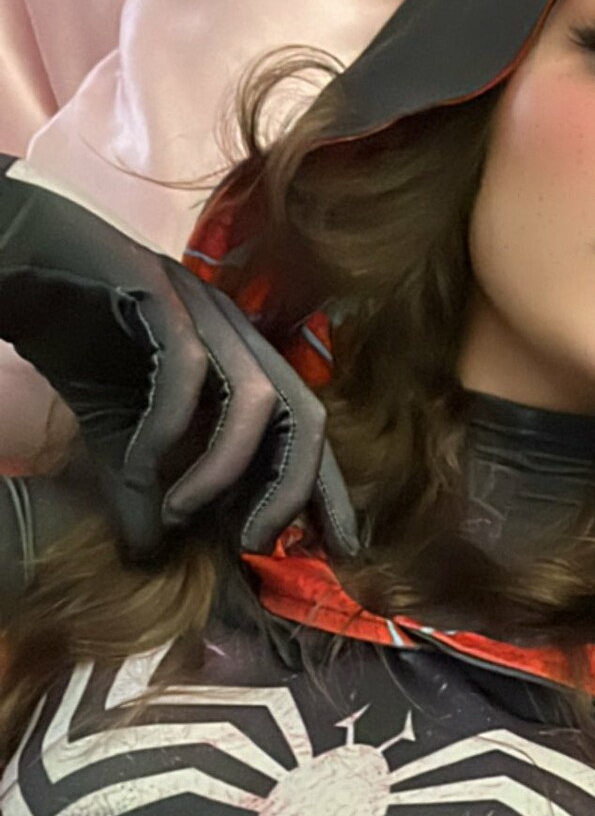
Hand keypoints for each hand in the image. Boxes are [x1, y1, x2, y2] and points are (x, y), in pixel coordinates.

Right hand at [0, 162, 358, 560]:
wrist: (15, 263)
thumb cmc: (73, 341)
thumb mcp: (115, 434)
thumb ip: (142, 487)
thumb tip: (150, 553)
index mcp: (242, 359)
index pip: (307, 431)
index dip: (328, 491)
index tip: (341, 550)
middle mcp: (235, 328)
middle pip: (305, 414)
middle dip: (293, 488)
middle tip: (258, 544)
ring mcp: (201, 303)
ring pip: (256, 396)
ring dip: (225, 470)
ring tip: (180, 515)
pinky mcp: (156, 285)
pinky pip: (187, 367)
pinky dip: (168, 428)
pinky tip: (139, 467)